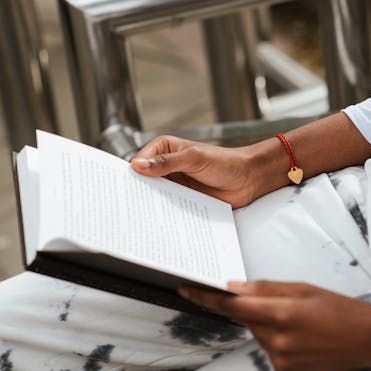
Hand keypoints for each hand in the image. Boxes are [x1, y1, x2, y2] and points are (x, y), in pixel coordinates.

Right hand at [130, 135, 257, 207]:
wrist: (249, 179)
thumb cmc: (226, 162)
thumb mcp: (194, 158)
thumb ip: (168, 162)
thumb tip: (139, 165)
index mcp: (164, 149)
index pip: (138, 161)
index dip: (130, 174)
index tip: (121, 187)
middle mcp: (166, 166)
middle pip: (143, 181)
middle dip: (137, 192)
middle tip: (126, 206)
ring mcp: (174, 183)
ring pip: (154, 196)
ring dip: (150, 205)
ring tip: (139, 217)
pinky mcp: (183, 199)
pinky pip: (168, 207)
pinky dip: (163, 214)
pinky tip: (158, 222)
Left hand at [180, 281, 370, 370]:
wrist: (370, 340)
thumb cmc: (341, 309)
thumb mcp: (304, 289)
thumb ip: (267, 288)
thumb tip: (234, 287)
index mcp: (283, 313)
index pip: (234, 305)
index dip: (207, 297)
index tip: (187, 289)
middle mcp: (278, 340)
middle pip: (247, 319)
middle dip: (254, 309)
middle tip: (282, 305)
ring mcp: (281, 360)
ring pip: (258, 335)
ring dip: (268, 326)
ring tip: (300, 323)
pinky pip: (269, 352)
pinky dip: (277, 342)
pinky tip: (302, 338)